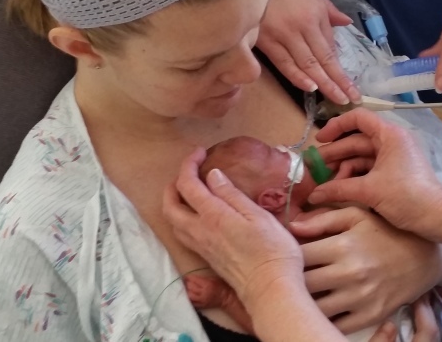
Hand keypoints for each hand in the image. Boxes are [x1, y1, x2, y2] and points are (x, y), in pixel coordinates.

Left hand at [164, 149, 304, 305]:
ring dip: (174, 203)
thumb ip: (232, 194)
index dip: (188, 164)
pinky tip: (198, 216)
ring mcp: (201, 247)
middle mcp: (200, 231)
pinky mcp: (206, 258)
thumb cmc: (272, 250)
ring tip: (190, 192)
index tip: (199, 153)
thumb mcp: (257, 215)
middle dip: (172, 185)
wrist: (270, 288)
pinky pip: (183, 235)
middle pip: (169, 206)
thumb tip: (212, 174)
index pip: (187, 184)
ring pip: (173, 222)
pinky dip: (182, 219)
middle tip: (188, 173)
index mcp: (213, 215)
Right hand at [259, 0, 360, 104]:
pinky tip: (309, 87)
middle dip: (338, 81)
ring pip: (307, 64)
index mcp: (315, 14)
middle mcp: (303, 26)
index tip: (350, 83)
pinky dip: (297, 76)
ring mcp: (284, 35)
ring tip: (336, 98)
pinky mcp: (265, 41)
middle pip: (323, 59)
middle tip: (350, 99)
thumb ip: (328, 10)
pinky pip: (284, 63)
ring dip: (323, 83)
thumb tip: (346, 23)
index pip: (330, 46)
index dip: (340, 67)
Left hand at [288, 207, 441, 333]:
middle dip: (290, 281)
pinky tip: (320, 309)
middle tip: (287, 278)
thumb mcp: (357, 215)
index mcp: (342, 245)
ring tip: (302, 294)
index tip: (284, 256)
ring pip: (315, 308)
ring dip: (304, 302)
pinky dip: (324, 318)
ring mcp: (360, 298)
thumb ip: (322, 219)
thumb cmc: (386, 232)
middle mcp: (349, 273)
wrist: (425, 257)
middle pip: (302, 284)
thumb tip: (291, 226)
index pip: (298, 255)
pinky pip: (336, 324)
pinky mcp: (370, 316)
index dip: (286, 256)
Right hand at [308, 109, 441, 231]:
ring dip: (344, 168)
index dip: (336, 126)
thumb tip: (313, 195)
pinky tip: (341, 188)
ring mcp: (395, 157)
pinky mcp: (395, 172)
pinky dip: (355, 177)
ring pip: (362, 157)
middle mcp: (392, 141)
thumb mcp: (369, 191)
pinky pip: (370, 169)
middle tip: (314, 167)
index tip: (320, 141)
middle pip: (357, 140)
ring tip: (327, 184)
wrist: (436, 217)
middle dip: (336, 154)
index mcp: (390, 135)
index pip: (359, 118)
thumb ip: (338, 188)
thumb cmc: (406, 196)